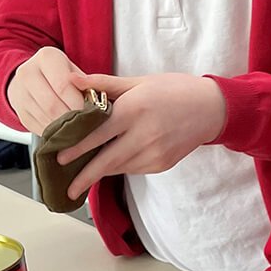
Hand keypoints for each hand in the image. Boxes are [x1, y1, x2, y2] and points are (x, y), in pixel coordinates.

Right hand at [7, 46, 86, 133]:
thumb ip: (88, 85)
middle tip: (87, 127)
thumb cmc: (63, 75)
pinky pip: (38, 127)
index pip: (63, 85)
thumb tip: (94, 103)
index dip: (78, 103)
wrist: (34, 78)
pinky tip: (65, 132)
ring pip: (45, 118)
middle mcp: (28, 72)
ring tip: (79, 131)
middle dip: (72, 118)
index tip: (92, 114)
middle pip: (52, 104)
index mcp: (47, 57)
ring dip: (64, 128)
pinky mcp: (19, 111)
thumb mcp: (77, 72)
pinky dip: (55, 133)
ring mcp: (20, 93)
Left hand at [57, 72, 228, 199]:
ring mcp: (155, 153)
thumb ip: (104, 84)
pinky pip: (133, 168)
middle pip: (106, 161)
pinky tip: (112, 162)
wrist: (211, 109)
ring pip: (119, 167)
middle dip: (84, 176)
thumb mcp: (139, 82)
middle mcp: (144, 135)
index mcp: (135, 110)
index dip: (77, 148)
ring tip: (82, 175)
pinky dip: (120, 166)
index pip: (98, 133)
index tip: (59, 157)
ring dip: (100, 171)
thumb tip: (72, 82)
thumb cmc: (174, 90)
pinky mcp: (162, 164)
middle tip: (66, 188)